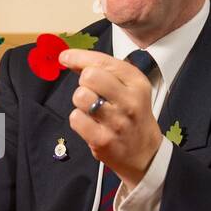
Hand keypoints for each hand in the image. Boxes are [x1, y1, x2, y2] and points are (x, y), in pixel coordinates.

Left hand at [59, 48, 161, 186]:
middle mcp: (129, 100)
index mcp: (137, 82)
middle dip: (84, 82)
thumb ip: (103, 71)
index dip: (79, 57)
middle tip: (91, 92)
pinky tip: (90, 124)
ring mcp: (116, 122)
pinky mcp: (102, 140)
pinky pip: (75, 118)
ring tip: (92, 110)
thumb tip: (69, 58)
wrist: (144, 153)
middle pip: (89, 76)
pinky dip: (78, 120)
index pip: (102, 61)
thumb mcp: (129, 88)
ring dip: (80, 101)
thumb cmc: (132, 116)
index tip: (66, 57)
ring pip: (80, 96)